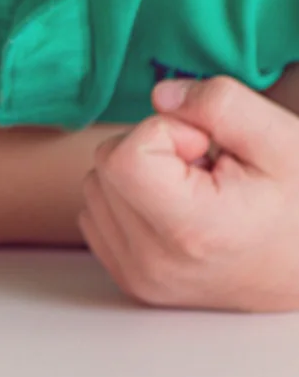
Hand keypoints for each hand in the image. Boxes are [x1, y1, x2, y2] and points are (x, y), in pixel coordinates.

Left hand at [79, 77, 298, 310]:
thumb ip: (219, 104)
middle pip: (106, 166)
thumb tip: (161, 96)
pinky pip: (96, 214)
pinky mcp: (130, 280)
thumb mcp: (282, 138)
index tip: (204, 147)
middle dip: (152, 150)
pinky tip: (176, 209)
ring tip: (197, 192)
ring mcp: (140, 276)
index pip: (123, 157)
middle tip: (207, 169)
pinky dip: (128, 201)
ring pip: (97, 187)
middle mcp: (155, 262)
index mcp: (192, 230)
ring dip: (138, 175)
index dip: (163, 132)